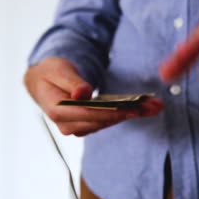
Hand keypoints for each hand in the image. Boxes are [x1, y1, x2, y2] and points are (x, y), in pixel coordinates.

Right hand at [25, 57, 164, 136]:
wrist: (43, 82)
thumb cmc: (50, 73)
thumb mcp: (58, 70)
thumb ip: (71, 83)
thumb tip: (82, 95)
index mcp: (57, 111)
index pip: (88, 115)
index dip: (111, 113)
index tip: (132, 109)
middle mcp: (67, 125)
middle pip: (102, 121)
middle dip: (129, 113)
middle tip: (154, 107)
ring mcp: (77, 127)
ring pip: (108, 123)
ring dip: (131, 115)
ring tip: (155, 106)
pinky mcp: (87, 125)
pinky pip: (107, 120)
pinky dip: (125, 113)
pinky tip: (144, 107)